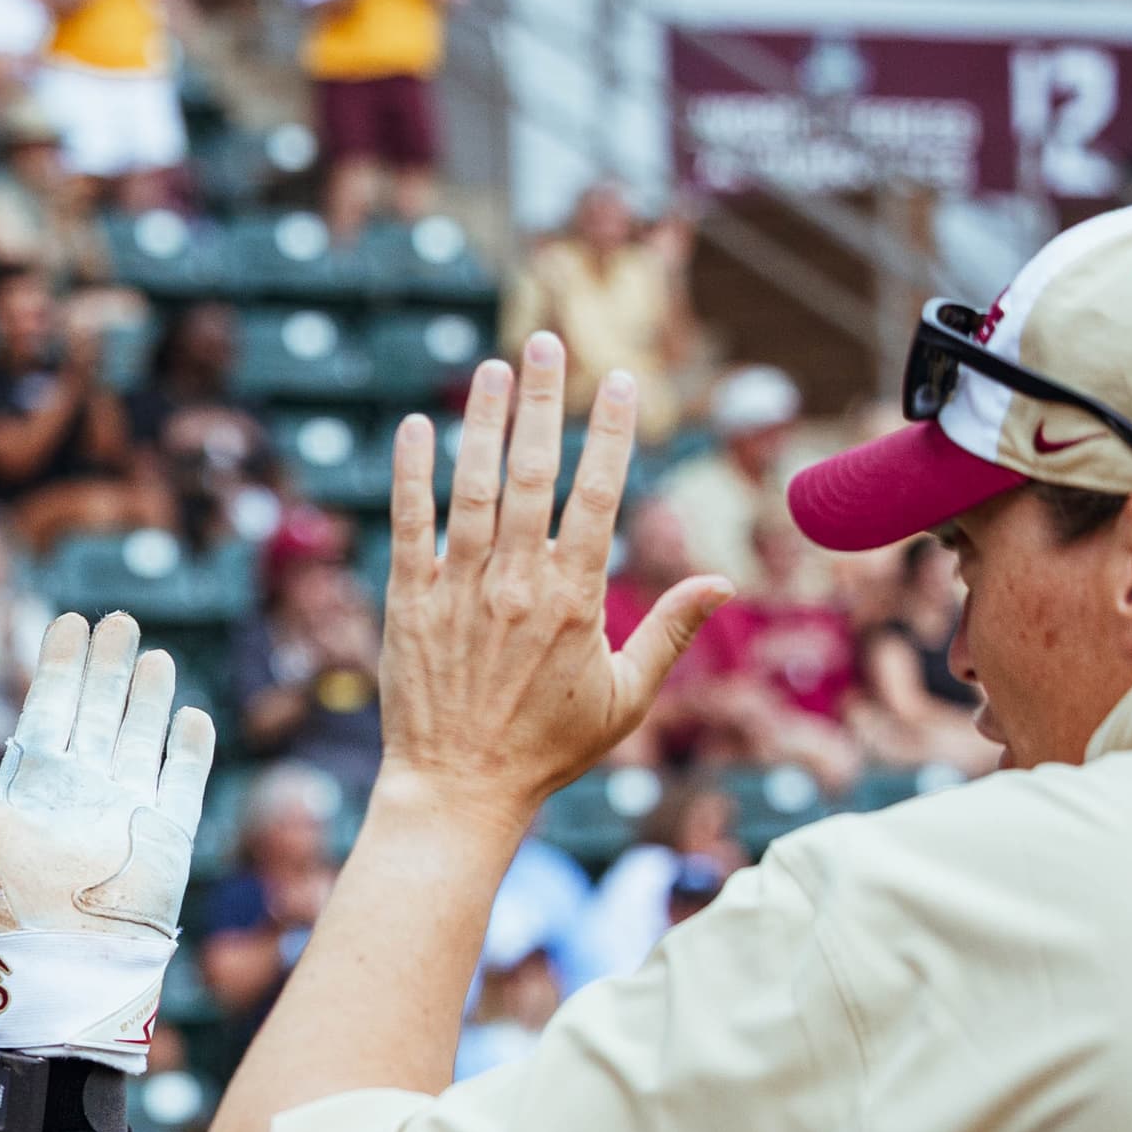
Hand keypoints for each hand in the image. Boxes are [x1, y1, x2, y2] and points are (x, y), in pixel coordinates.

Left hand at [0, 610, 213, 1072]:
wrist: (65, 958)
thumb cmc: (9, 897)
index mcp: (37, 781)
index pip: (51, 707)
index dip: (60, 665)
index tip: (68, 620)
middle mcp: (83, 788)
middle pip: (100, 711)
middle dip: (109, 666)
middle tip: (120, 620)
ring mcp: (127, 807)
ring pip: (142, 737)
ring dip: (148, 697)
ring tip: (155, 656)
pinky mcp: (167, 832)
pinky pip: (182, 779)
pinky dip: (188, 748)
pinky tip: (190, 715)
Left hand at [378, 334, 724, 826]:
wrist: (458, 790)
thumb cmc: (547, 748)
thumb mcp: (625, 697)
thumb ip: (670, 631)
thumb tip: (723, 581)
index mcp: (574, 599)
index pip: (598, 496)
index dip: (609, 433)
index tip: (617, 381)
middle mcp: (516, 584)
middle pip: (535, 474)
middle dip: (544, 402)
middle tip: (548, 341)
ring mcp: (458, 590)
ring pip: (473, 488)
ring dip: (484, 422)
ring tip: (494, 366)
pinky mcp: (407, 603)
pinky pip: (409, 525)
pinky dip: (411, 474)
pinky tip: (417, 427)